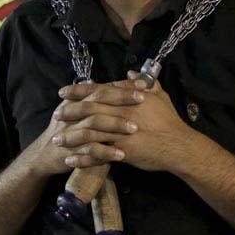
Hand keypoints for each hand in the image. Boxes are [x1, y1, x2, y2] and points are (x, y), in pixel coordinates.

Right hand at [27, 81, 143, 176]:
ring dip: (115, 125)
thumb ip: (99, 98)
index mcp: (77, 100)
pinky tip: (121, 155)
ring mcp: (71, 130)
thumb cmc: (69, 128)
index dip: (122, 85)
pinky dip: (106, 152)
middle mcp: (73, 111)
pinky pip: (90, 150)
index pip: (102, 87)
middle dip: (121, 99)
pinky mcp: (71, 150)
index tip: (142, 84)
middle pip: (98, 100)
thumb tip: (120, 83)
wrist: (46, 153)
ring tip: (135, 129)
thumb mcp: (80, 109)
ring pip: (94, 124)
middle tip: (142, 100)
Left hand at [55, 72, 195, 172]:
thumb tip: (132, 73)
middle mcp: (121, 112)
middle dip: (69, 112)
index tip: (63, 92)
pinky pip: (97, 154)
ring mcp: (120, 132)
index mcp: (127, 98)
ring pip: (89, 132)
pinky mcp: (121, 151)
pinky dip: (82, 158)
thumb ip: (144, 83)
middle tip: (54, 115)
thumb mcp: (159, 96)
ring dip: (70, 137)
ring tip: (56, 140)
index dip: (78, 91)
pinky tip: (70, 161)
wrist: (179, 145)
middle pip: (88, 109)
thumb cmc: (169, 120)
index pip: (98, 91)